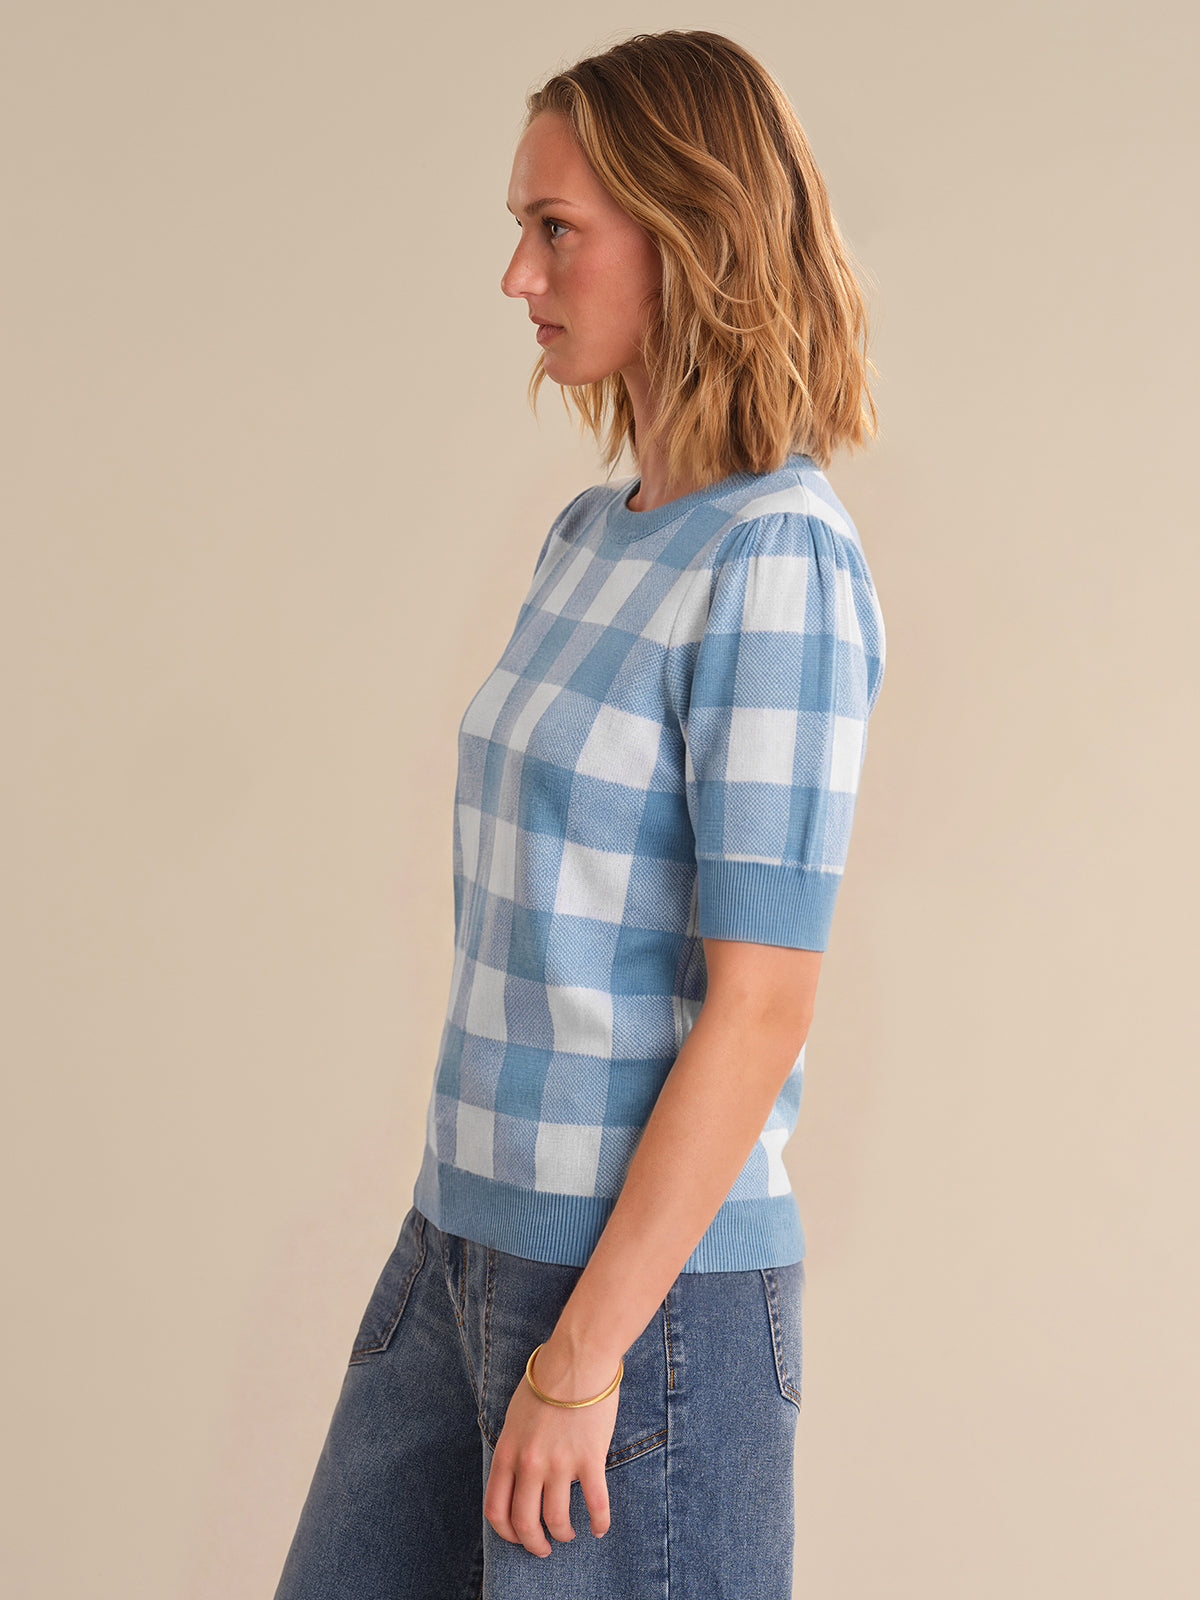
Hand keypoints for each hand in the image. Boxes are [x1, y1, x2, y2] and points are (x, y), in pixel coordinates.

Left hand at [483, 1341, 620, 1556]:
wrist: (577, 1358)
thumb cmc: (546, 1380)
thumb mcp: (514, 1415)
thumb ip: (513, 1448)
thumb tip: (516, 1476)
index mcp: (508, 1451)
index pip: (496, 1509)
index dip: (506, 1532)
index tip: (517, 1536)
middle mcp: (529, 1463)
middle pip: (524, 1522)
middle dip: (534, 1543)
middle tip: (544, 1548)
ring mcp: (559, 1463)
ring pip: (557, 1520)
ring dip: (563, 1534)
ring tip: (569, 1534)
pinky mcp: (589, 1459)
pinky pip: (595, 1504)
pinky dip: (598, 1523)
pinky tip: (599, 1528)